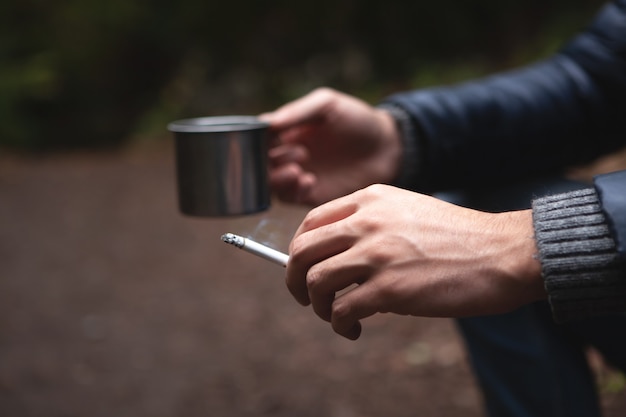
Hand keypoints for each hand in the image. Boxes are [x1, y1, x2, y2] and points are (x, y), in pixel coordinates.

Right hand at [260, 88, 401, 205]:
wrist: (388, 148)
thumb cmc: (359, 120)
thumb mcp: (328, 104)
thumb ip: (298, 111)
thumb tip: (267, 123)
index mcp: (288, 130)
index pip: (259, 138)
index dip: (257, 142)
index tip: (269, 140)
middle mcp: (288, 154)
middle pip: (260, 163)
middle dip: (269, 162)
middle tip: (297, 154)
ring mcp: (298, 175)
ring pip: (271, 183)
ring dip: (278, 178)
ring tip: (298, 170)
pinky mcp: (311, 194)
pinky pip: (290, 198)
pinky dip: (293, 191)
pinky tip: (309, 181)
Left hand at [286, 184, 544, 339]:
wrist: (504, 253)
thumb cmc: (459, 238)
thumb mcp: (407, 212)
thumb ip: (369, 226)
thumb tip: (336, 263)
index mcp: (371, 199)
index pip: (310, 221)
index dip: (298, 250)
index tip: (304, 268)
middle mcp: (367, 221)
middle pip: (301, 251)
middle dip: (294, 280)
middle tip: (305, 298)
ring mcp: (377, 254)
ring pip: (315, 281)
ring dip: (317, 306)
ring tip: (335, 316)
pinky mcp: (389, 288)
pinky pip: (341, 310)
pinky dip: (339, 325)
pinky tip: (354, 329)